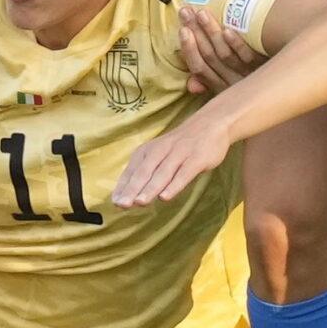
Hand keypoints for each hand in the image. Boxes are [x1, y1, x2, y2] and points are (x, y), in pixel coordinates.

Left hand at [113, 107, 235, 208]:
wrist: (211, 123)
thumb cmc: (181, 144)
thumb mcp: (160, 153)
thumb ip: (147, 172)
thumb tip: (129, 195)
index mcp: (148, 150)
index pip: (132, 170)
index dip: (123, 186)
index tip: (115, 202)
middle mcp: (161, 151)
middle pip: (144, 171)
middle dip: (133, 188)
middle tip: (123, 204)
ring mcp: (179, 154)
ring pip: (162, 173)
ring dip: (150, 188)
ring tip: (140, 202)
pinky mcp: (197, 159)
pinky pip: (184, 174)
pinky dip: (174, 185)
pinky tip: (166, 196)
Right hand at [178, 3, 261, 95]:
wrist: (292, 89)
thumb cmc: (257, 87)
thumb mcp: (230, 90)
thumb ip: (209, 82)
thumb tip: (190, 85)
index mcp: (222, 87)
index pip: (199, 69)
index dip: (189, 50)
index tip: (181, 29)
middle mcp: (233, 83)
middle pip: (209, 57)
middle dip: (195, 33)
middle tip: (185, 11)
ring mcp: (250, 76)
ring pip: (225, 55)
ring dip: (212, 33)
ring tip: (201, 13)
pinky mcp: (267, 69)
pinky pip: (249, 57)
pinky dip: (237, 45)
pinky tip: (228, 30)